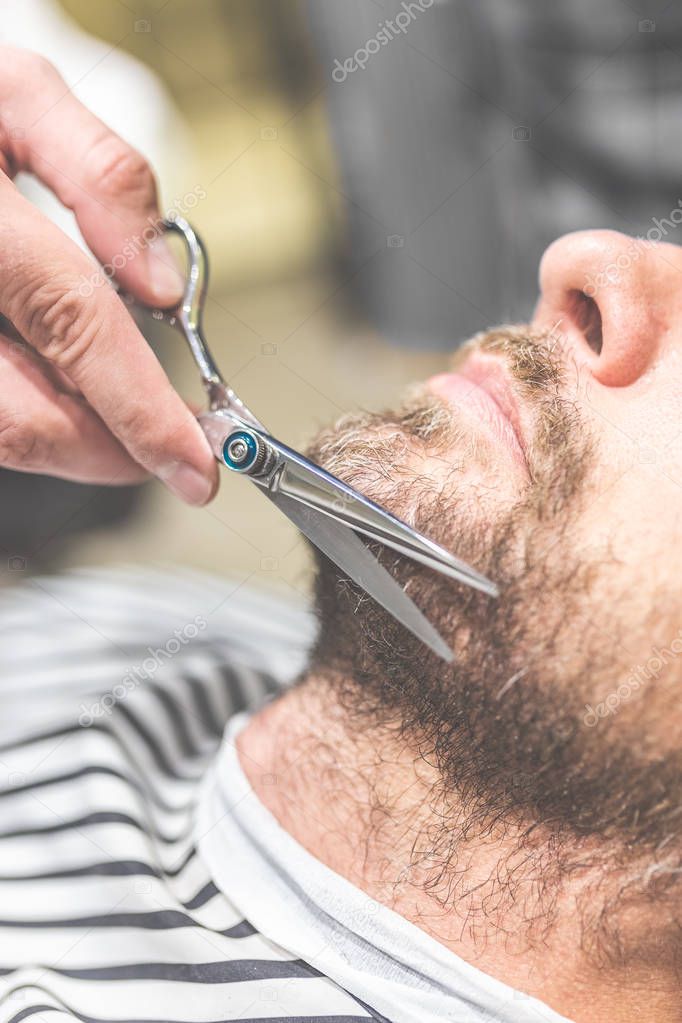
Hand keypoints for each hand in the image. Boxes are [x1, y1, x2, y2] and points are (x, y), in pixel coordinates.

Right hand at [0, 46, 217, 503]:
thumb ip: (101, 174)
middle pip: (22, 413)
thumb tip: (161, 285)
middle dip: (108, 448)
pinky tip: (53, 386)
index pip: (71, 321)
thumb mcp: (18, 94)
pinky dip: (25, 413)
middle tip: (165, 452)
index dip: (140, 405)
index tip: (194, 460)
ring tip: (114, 417)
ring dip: (66, 441)